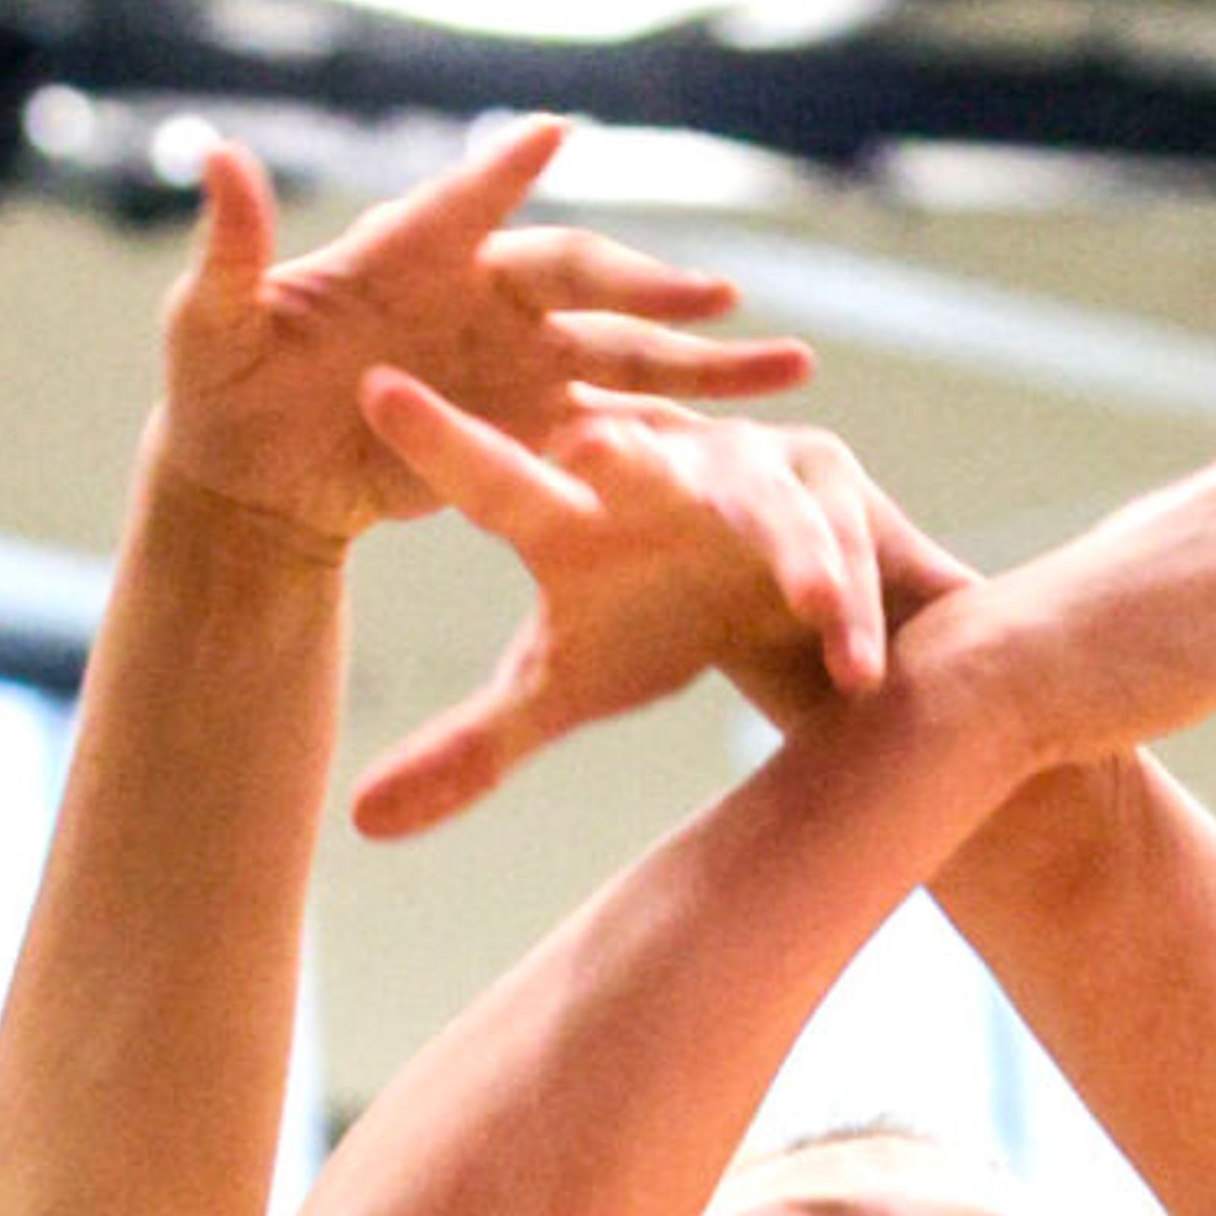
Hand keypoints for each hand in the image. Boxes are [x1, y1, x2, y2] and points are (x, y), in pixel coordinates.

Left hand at [150, 114, 811, 558]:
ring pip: (622, 354)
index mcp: (407, 254)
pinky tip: (750, 449)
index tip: (550, 134)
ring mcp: (510, 362)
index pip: (462, 205)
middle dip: (649, 284)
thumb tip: (210, 152)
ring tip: (792, 365)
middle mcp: (477, 294)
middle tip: (717, 294)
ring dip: (701, 360)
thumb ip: (229, 246)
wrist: (252, 475)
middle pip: (579, 278)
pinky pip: (610, 430)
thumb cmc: (221, 388)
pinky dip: (672, 435)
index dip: (500, 174)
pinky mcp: (522, 429)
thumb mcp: (208, 323)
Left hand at [341, 377, 962, 835]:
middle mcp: (653, 471)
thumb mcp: (566, 689)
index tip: (375, 391)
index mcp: (568, 507)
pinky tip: (855, 670)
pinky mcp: (831, 490)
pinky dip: (848, 610)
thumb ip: (473, 748)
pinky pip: (843, 548)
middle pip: (633, 455)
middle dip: (620, 446)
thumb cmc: (658, 623)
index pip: (490, 476)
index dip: (439, 441)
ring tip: (797, 596)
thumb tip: (360, 824)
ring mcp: (748, 472)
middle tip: (586, 440)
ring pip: (762, 506)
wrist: (774, 595)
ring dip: (785, 552)